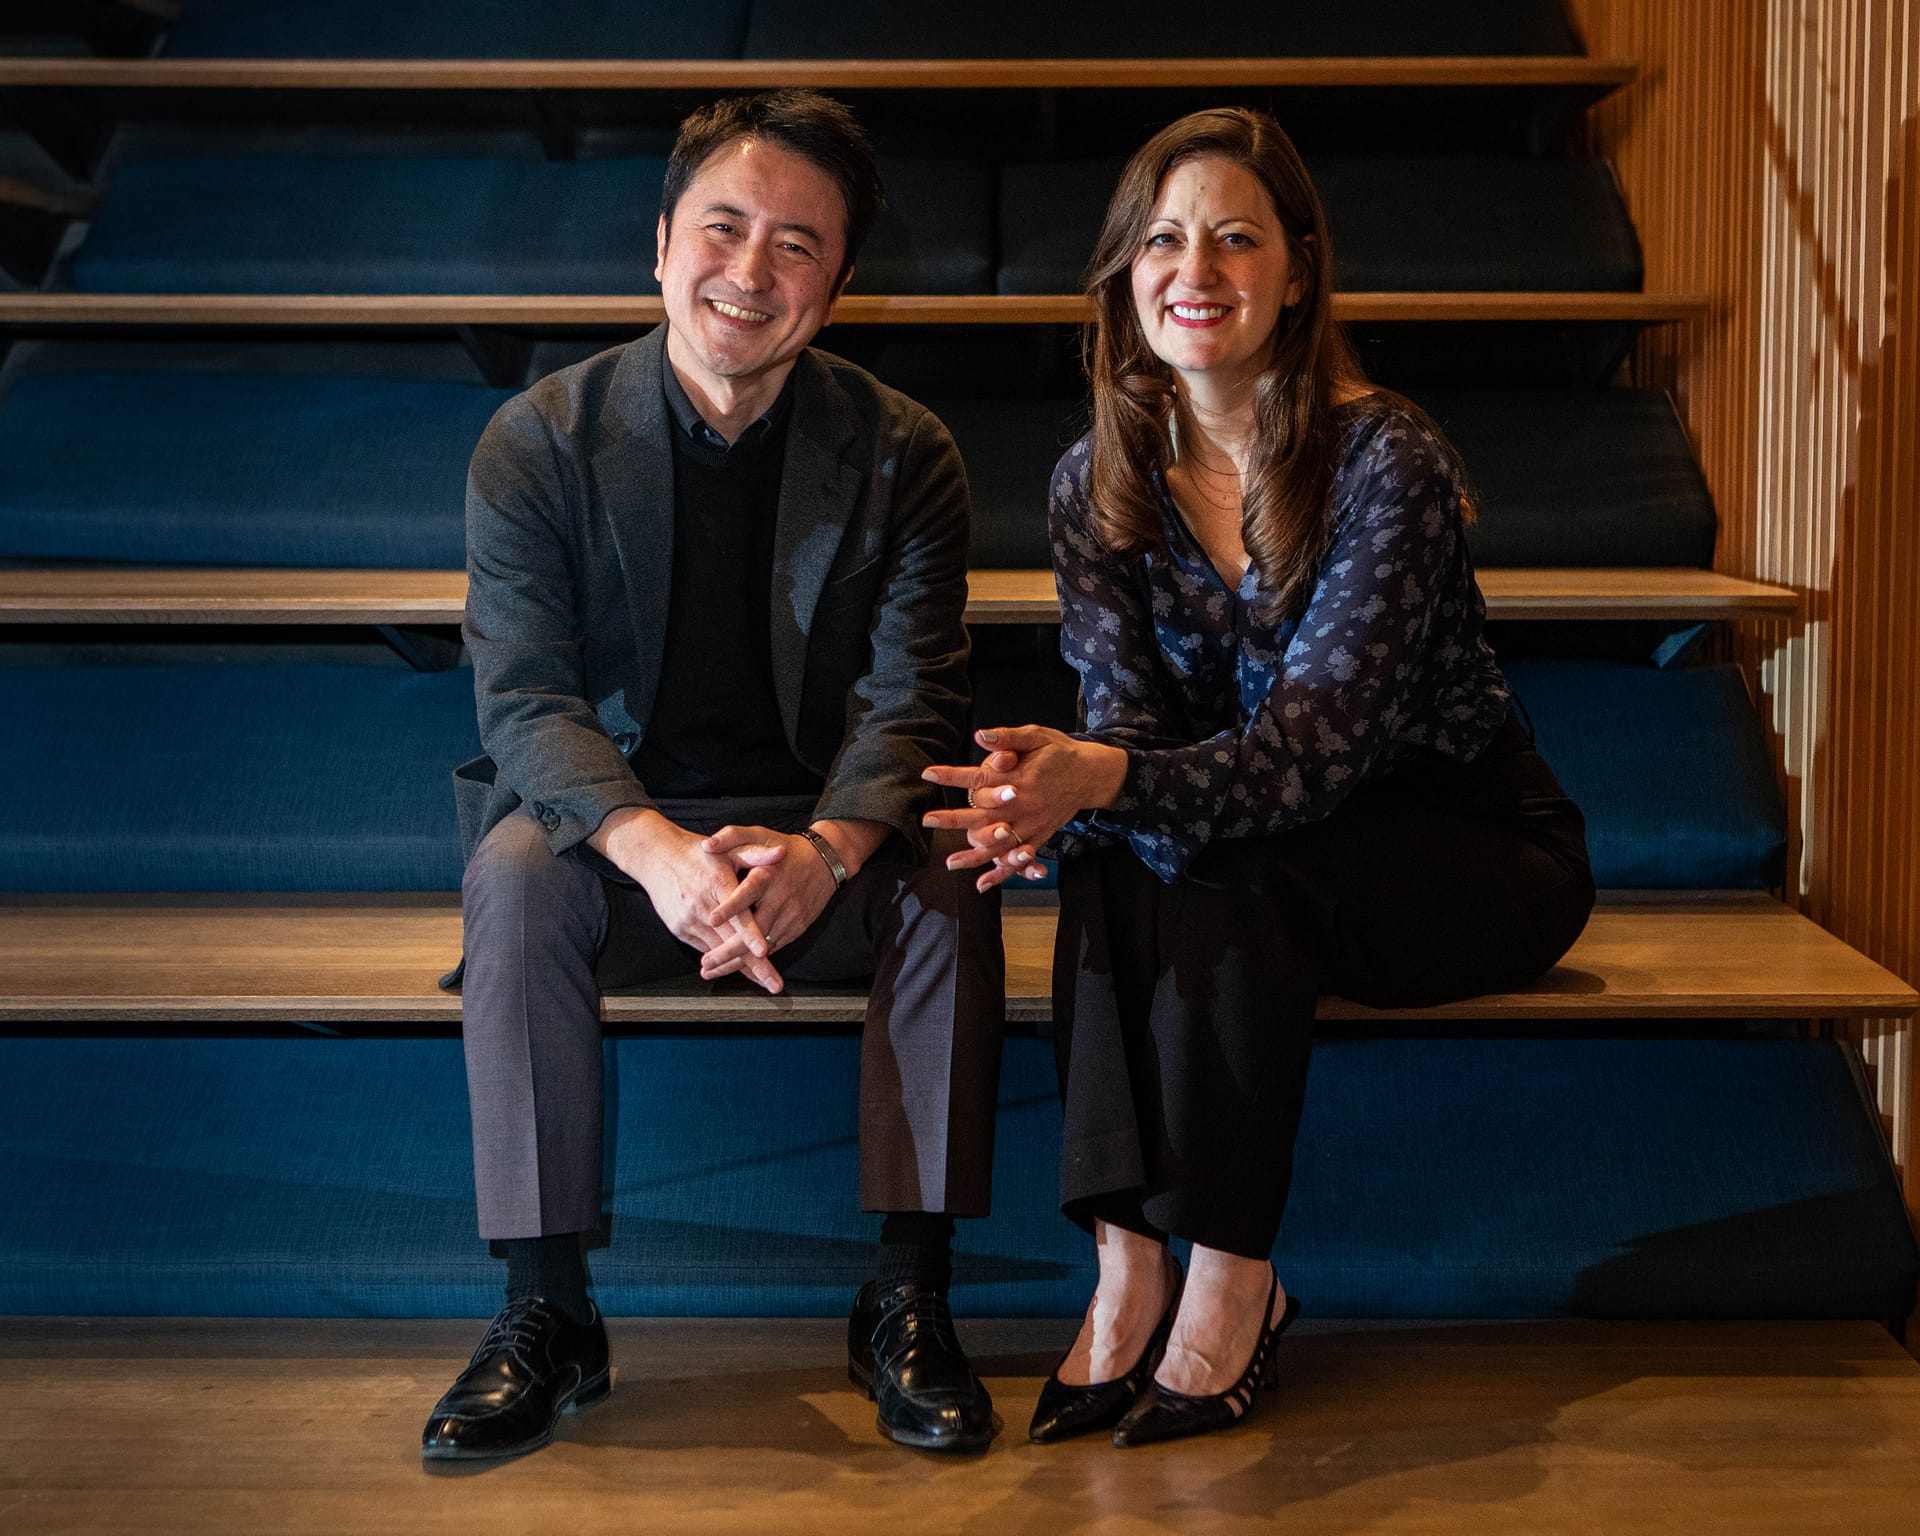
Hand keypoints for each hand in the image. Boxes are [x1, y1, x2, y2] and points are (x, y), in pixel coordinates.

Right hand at [591, 808, 784, 992]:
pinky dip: (722, 960)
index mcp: (717, 884)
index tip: (763, 951)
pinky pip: (705, 949)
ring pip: (718, 951)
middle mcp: (702, 906)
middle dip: (755, 966)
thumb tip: (782, 853)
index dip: (750, 933)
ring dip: (740, 968)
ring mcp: (688, 921)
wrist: (656, 857)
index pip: (737, 913)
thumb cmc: (697, 853)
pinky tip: (740, 970)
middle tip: (775, 984)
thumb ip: (756, 854)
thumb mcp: (728, 848)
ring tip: (763, 982)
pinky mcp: (680, 930)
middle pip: (730, 942)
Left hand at [697, 825, 837, 980]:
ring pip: (764, 946)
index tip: (712, 920)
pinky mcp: (798, 927)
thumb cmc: (785, 847)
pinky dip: (755, 961)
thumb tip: (707, 846)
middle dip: (729, 950)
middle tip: (705, 962)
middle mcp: (781, 898)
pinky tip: (736, 967)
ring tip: (712, 970)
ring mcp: (791, 916)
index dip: (731, 907)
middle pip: (754, 930)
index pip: (748, 893)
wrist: (825, 861)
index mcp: (768, 875)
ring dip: (738, 961)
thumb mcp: (759, 834)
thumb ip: (732, 836)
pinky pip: (774, 947)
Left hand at [921, 726, 1128, 891]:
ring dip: (974, 854)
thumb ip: (1008, 738)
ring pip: (1000, 844)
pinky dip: (1001, 873)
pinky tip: (982, 884)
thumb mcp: (1038, 736)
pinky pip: (1018, 859)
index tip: (928, 773)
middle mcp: (1024, 805)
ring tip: (950, 862)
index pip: (980, 777)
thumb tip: (980, 735)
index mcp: (1020, 779)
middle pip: (984, 816)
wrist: (1092, 775)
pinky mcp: (1039, 836)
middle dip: (954, 819)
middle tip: (928, 820)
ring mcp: (1032, 825)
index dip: (953, 776)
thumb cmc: (1061, 752)